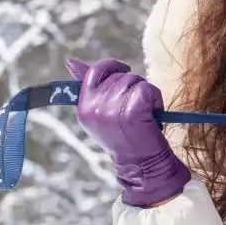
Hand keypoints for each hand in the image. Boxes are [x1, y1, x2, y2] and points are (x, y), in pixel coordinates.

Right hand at [67, 57, 190, 207]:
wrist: (141, 165)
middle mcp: (93, 108)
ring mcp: (111, 110)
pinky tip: (153, 115)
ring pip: (135, 81)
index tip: (125, 75)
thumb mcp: (101, 111)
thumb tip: (69, 60)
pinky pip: (148, 89)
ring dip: (146, 94)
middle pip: (120, 76)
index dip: (113, 68)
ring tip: (144, 115)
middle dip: (133, 86)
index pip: (95, 72)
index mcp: (83, 107)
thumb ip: (90, 86)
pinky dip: (156, 99)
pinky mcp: (131, 112)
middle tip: (136, 108)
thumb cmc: (126, 135)